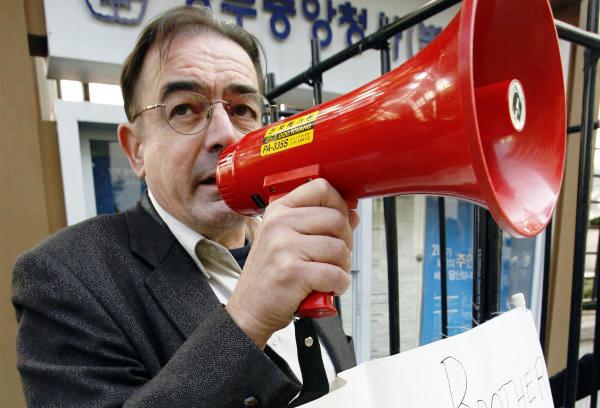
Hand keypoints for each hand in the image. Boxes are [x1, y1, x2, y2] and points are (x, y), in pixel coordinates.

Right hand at [226, 179, 358, 348]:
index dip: (339, 204)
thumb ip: (318, 225)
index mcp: (278, 211)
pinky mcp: (292, 272)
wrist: (249, 310)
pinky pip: (335, 274)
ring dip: (342, 267)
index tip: (339, 220)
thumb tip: (351, 214)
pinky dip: (339, 284)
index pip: (321, 188)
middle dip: (345, 242)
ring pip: (339, 248)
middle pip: (336, 219)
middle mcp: (279, 224)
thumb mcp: (286, 241)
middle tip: (334, 257)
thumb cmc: (270, 276)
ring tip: (327, 273)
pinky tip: (326, 287)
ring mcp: (284, 247)